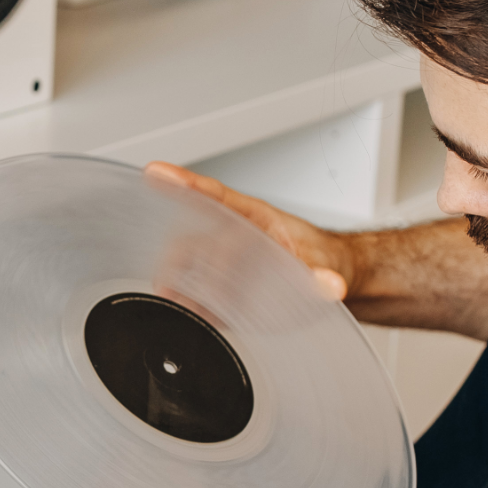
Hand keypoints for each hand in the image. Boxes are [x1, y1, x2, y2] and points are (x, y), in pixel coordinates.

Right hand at [146, 161, 356, 302]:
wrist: (329, 280)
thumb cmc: (324, 259)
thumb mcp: (329, 264)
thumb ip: (325, 274)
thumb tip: (331, 284)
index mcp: (256, 218)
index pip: (216, 196)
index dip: (185, 183)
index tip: (157, 172)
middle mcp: (236, 237)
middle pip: (195, 238)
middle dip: (177, 256)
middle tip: (170, 277)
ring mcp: (229, 265)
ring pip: (189, 266)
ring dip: (176, 281)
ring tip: (171, 296)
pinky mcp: (228, 292)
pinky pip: (200, 296)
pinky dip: (189, 305)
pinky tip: (186, 314)